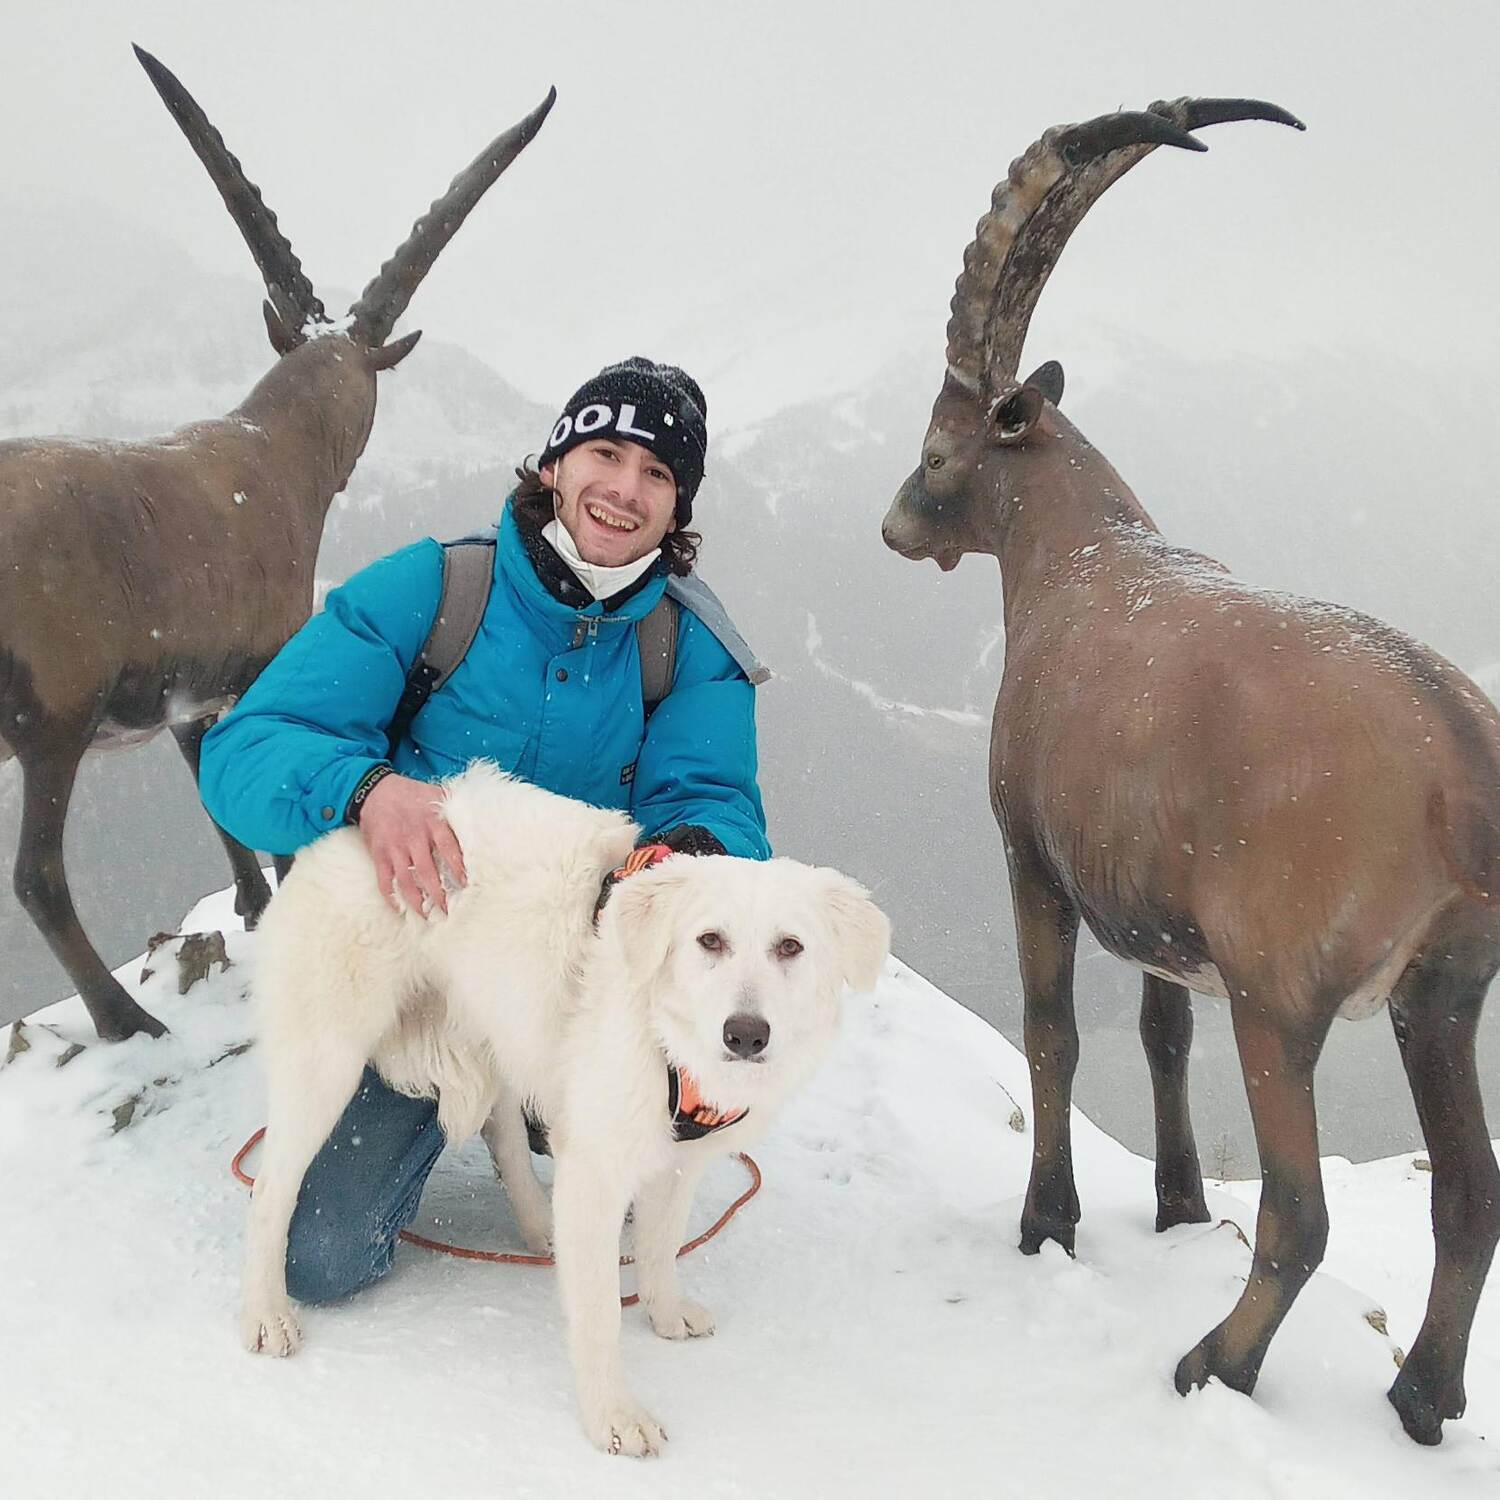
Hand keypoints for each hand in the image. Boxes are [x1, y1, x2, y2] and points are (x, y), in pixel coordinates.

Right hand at [358, 773, 466, 916]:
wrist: (375, 791)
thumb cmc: (412, 795)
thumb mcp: (437, 795)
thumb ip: (455, 810)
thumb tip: (481, 820)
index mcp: (432, 823)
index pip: (448, 849)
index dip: (457, 868)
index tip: (465, 885)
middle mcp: (414, 837)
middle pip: (428, 871)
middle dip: (438, 894)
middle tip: (448, 911)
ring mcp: (395, 848)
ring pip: (406, 880)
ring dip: (416, 901)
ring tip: (427, 916)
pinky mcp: (379, 855)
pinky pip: (384, 880)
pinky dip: (391, 896)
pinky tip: (399, 909)